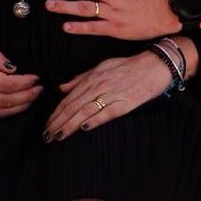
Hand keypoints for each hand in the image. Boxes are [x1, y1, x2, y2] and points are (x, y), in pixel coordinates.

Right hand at [0, 38, 40, 117]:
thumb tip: (13, 68)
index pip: (7, 84)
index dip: (25, 82)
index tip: (36, 77)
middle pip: (8, 100)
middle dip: (28, 95)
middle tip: (41, 88)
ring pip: (2, 110)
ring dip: (21, 106)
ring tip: (34, 97)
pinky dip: (9, 112)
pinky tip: (19, 105)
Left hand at [43, 51, 177, 140]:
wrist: (155, 65)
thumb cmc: (129, 66)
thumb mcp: (102, 66)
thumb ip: (82, 78)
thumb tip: (62, 87)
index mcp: (92, 78)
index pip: (68, 99)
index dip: (55, 113)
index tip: (46, 125)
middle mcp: (99, 85)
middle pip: (72, 106)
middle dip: (57, 122)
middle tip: (45, 136)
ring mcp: (112, 94)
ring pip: (85, 111)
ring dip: (69, 125)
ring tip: (57, 136)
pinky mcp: (126, 102)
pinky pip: (107, 113)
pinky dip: (94, 120)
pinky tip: (83, 128)